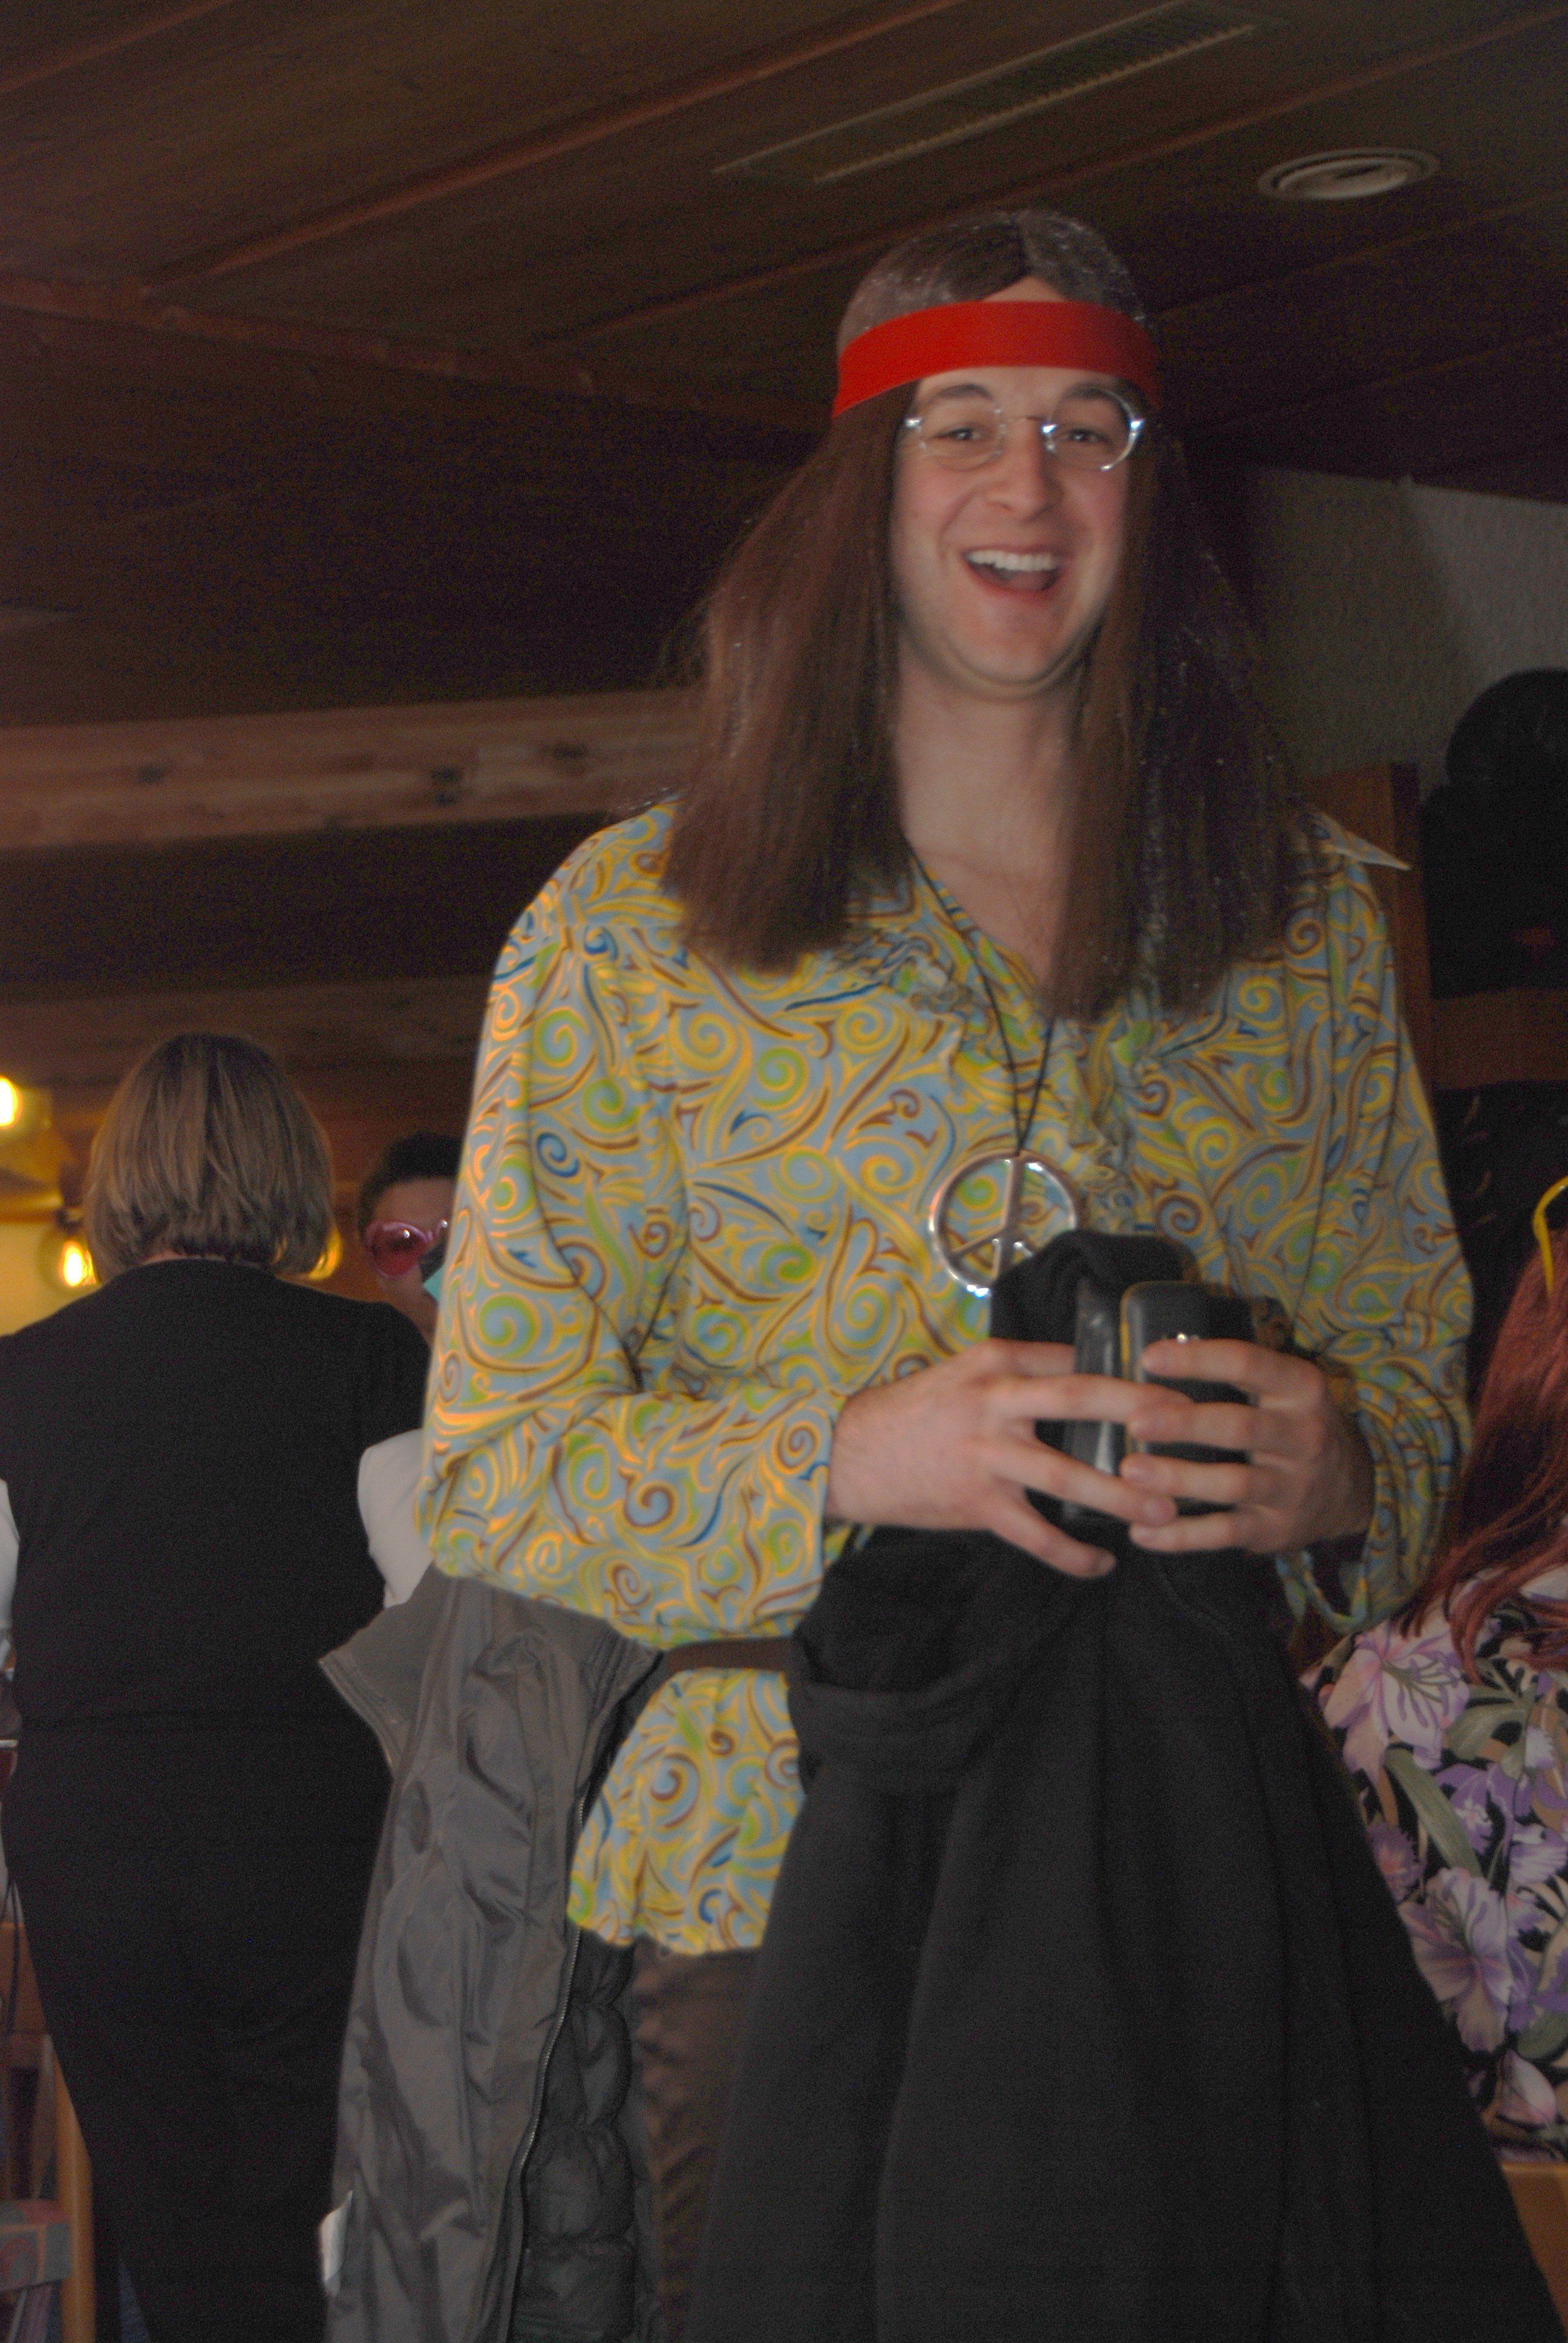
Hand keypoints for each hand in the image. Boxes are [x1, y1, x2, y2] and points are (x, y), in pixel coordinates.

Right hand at [825, 1342, 1180, 1578]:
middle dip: (1137, 1413)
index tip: (1172, 1386)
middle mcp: (995, 1402)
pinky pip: (1036, 1535)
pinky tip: (1102, 1564)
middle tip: (1189, 1427)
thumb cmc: (912, 1413)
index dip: (1124, 1370)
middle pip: (1079, 1401)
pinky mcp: (978, 1504)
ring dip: (1121, 1495)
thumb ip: (1019, 1370)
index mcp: (995, 1363)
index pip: (1072, 1359)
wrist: (848, 1456)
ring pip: (1067, 1475)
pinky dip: (1073, 1555)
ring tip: (1167, 1511)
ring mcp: (987, 1456)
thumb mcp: (962, 1372)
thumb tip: (1082, 1370)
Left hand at [1118, 1340, 1373, 1553]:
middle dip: (1185, 1424)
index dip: (1198, 1360)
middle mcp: (1303, 1437)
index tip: (1149, 1358)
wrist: (1353, 1490)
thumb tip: (1161, 1353)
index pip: (1248, 1364)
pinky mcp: (1277, 1529)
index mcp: (1300, 1389)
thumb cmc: (1295, 1425)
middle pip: (1240, 1427)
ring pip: (1233, 1484)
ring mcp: (1292, 1487)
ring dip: (1179, 1479)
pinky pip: (1225, 1533)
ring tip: (1131, 1472)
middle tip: (1136, 1422)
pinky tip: (1143, 1531)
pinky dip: (1182, 1535)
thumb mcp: (1285, 1389)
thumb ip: (1237, 1373)